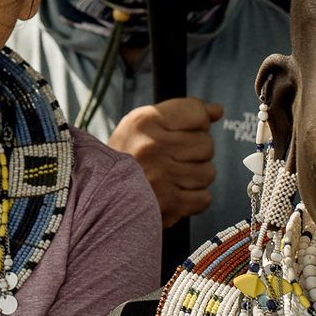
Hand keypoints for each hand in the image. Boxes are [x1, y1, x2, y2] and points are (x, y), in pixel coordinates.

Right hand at [108, 97, 222, 227]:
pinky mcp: (168, 205)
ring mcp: (160, 178)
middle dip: (196, 152)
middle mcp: (152, 147)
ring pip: (208, 172)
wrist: (97, 195)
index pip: (197, 114)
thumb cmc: (125, 155)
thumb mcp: (142, 123)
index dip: (197, 123)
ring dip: (195, 177)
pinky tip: (175, 194)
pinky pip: (204, 198)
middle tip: (175, 158)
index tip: (183, 132)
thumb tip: (217, 110)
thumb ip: (181, 113)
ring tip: (173, 177)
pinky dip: (193, 199)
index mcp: (145, 122)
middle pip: (207, 144)